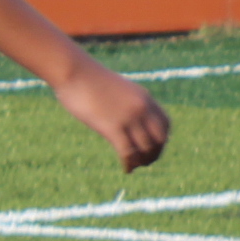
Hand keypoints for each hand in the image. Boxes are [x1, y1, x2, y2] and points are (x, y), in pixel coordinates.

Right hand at [53, 64, 167, 171]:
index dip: (162, 140)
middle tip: (146, 162)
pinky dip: (129, 163)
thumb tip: (127, 115)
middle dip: (155, 153)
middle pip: (159, 139)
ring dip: (142, 161)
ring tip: (135, 166)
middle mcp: (142, 109)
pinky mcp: (112, 127)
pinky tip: (126, 169)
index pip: (165, 124)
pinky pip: (128, 152)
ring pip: (145, 148)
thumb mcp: (118, 88)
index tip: (154, 147)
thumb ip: (128, 101)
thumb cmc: (90, 79)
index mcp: (145, 98)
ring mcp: (128, 118)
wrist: (74, 71)